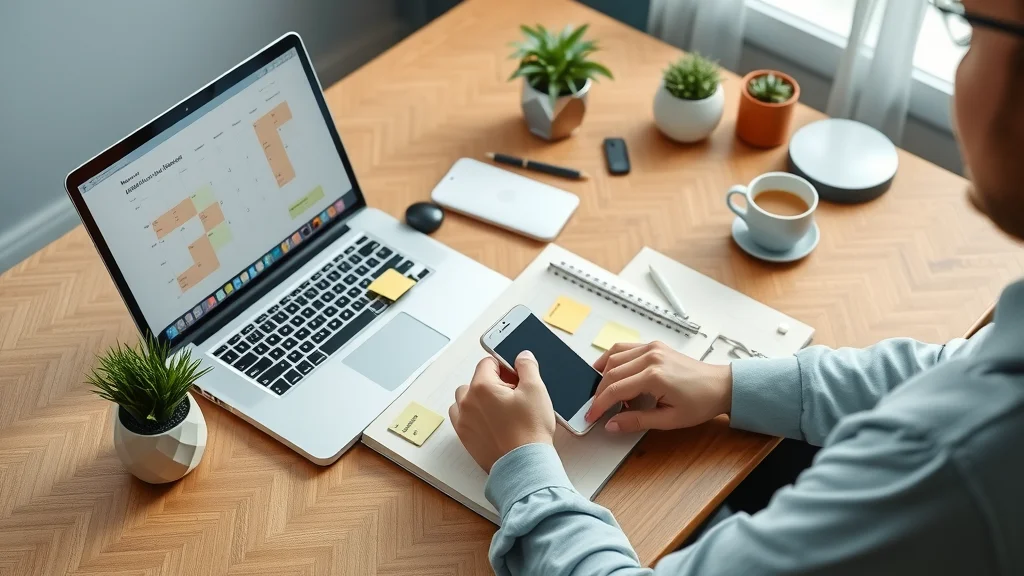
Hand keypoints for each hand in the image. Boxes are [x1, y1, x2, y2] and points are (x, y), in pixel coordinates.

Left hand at [449, 351, 555, 472]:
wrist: (524, 465)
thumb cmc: (530, 430)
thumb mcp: (536, 390)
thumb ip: (527, 366)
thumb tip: (522, 356)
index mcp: (482, 386)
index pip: (488, 363)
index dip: (504, 368)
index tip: (515, 379)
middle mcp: (467, 402)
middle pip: (475, 380)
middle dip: (492, 384)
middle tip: (512, 397)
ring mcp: (463, 421)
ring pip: (465, 399)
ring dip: (479, 399)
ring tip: (500, 410)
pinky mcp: (464, 437)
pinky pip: (462, 418)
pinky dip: (472, 416)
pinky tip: (491, 423)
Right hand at [585, 341, 731, 432]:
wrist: (721, 386)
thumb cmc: (701, 402)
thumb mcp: (669, 419)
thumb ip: (637, 421)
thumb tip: (613, 424)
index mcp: (654, 376)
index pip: (615, 390)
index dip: (599, 405)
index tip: (591, 415)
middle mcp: (651, 357)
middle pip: (611, 373)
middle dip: (599, 392)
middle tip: (595, 408)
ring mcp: (652, 348)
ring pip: (613, 356)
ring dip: (603, 374)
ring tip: (601, 392)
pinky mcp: (654, 346)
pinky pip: (624, 348)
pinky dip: (612, 359)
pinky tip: (609, 371)